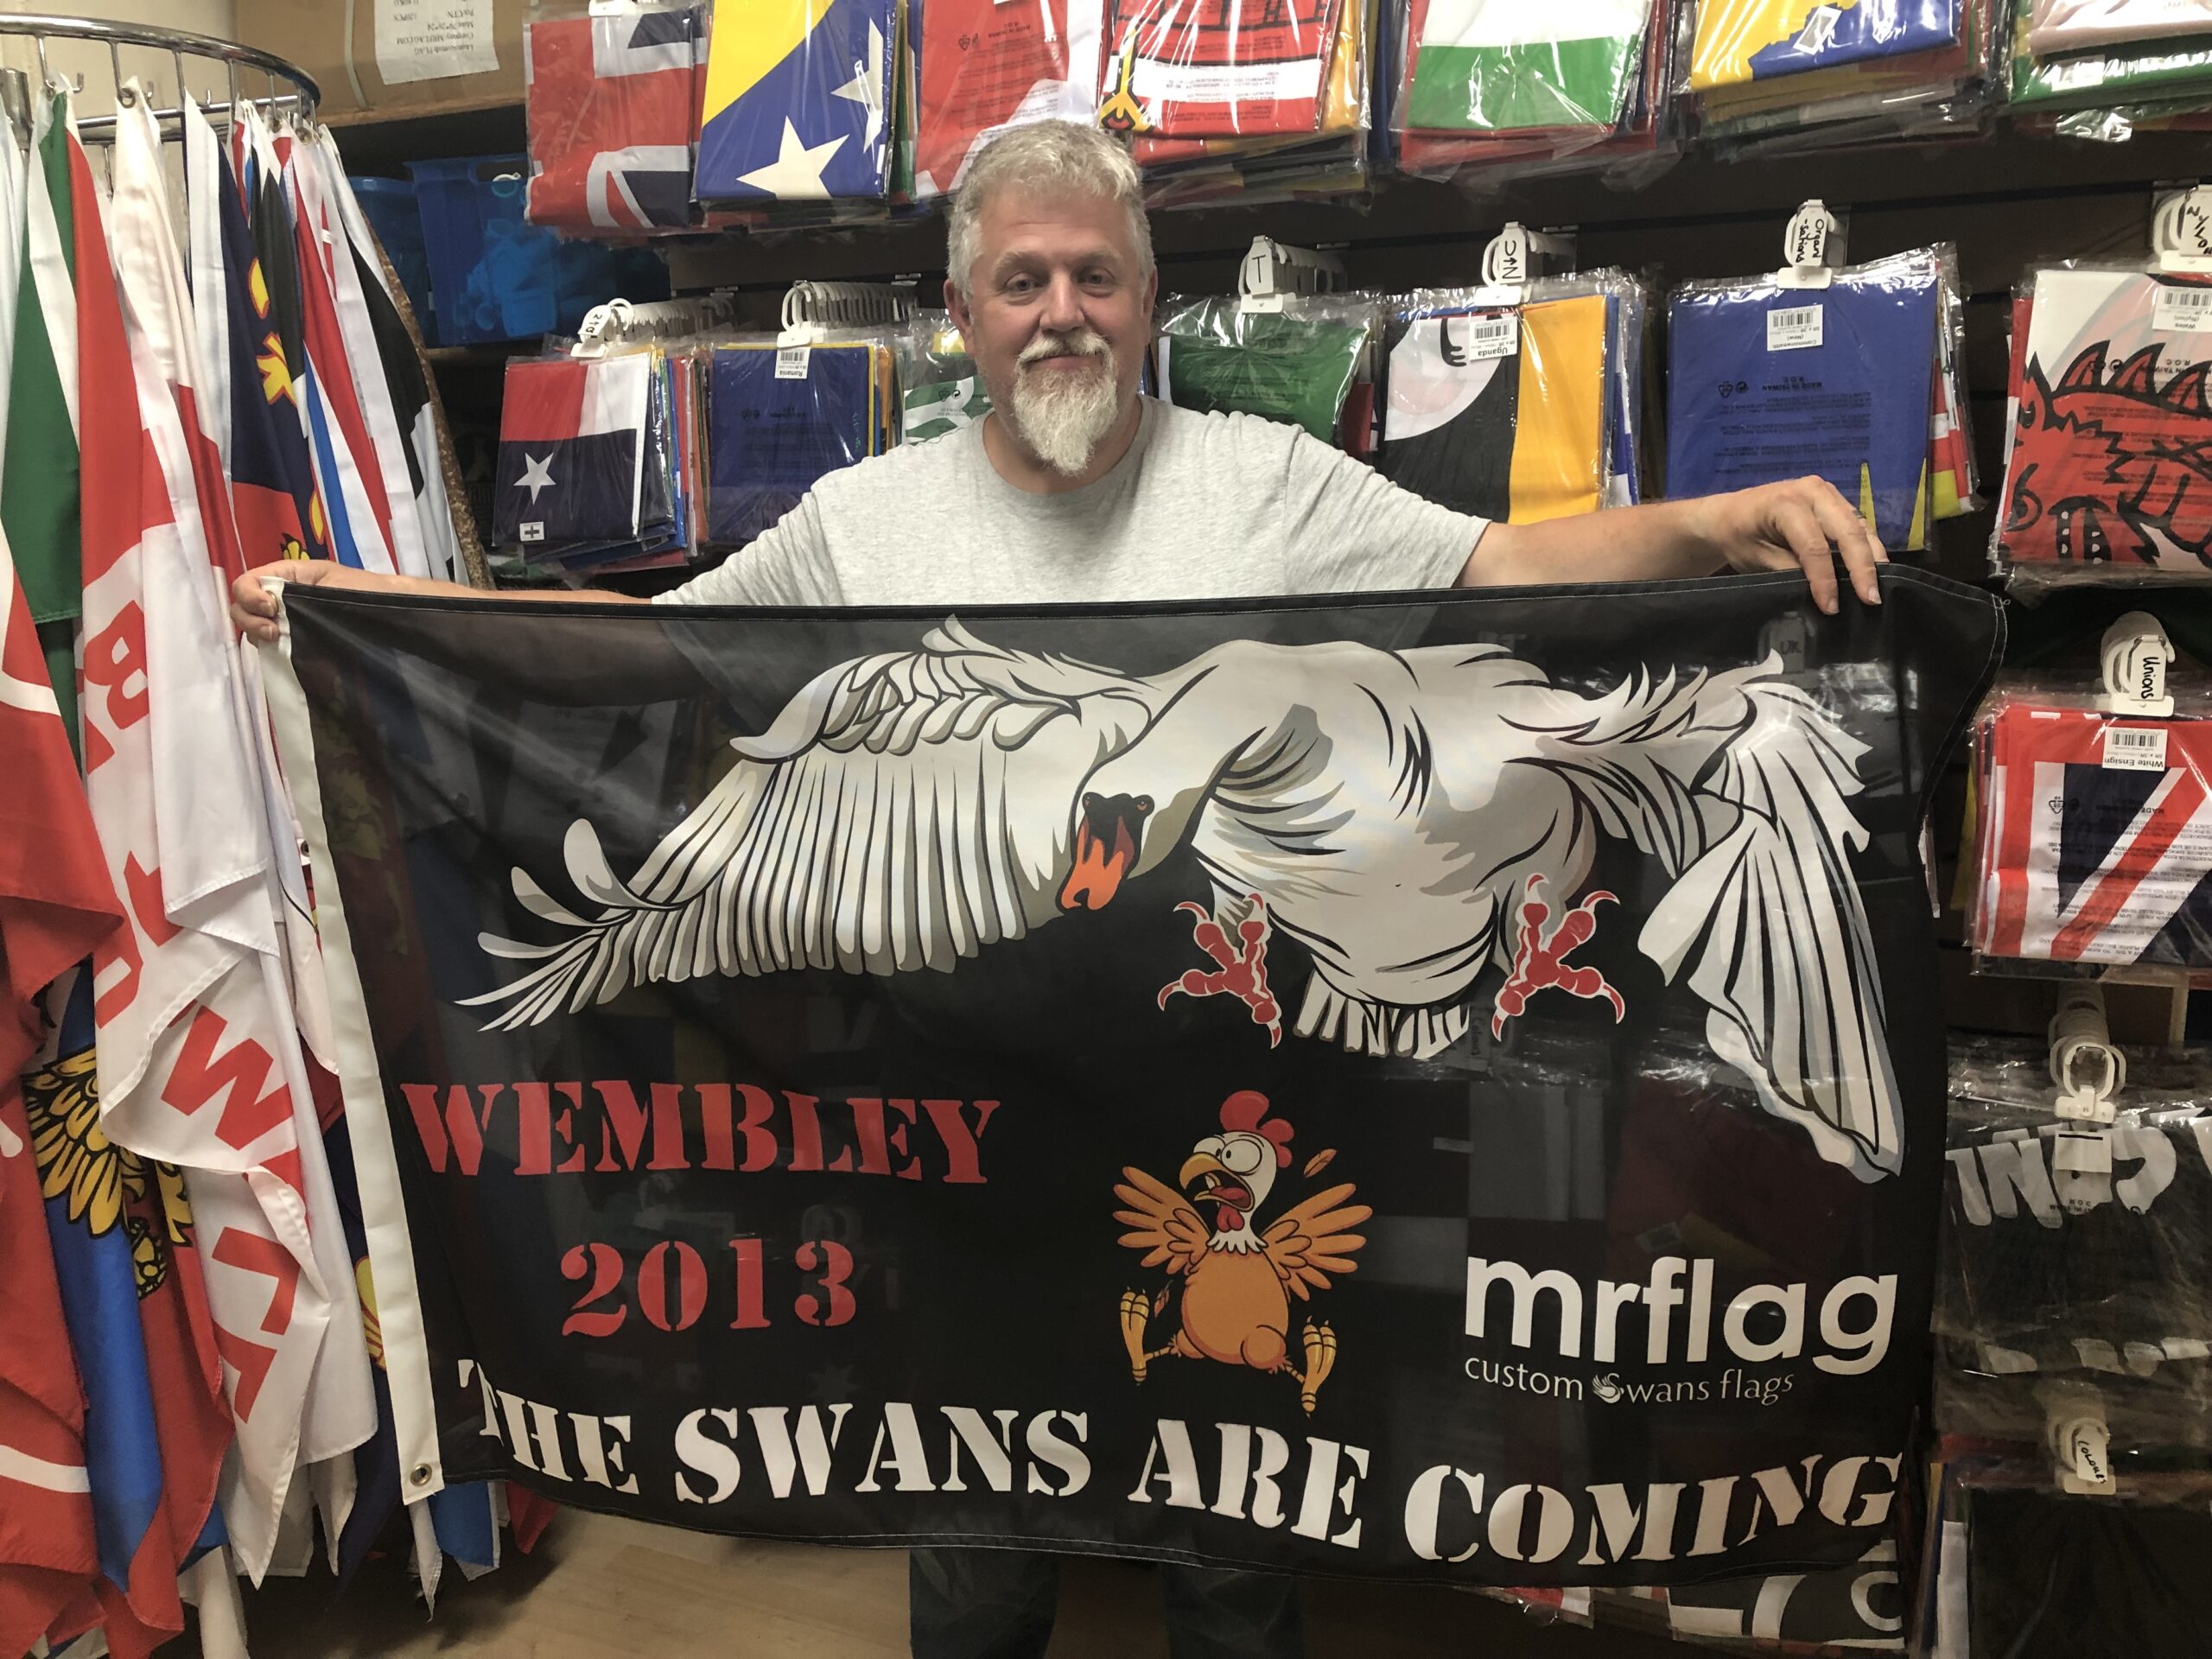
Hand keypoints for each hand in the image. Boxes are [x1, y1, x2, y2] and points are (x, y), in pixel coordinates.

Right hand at [229, 559, 367, 645]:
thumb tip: (273, 604)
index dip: (250, 595)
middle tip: (273, 631)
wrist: (390, 611)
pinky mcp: (293, 641)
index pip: (247, 582)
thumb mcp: (331, 580)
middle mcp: (279, 598)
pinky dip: (268, 647)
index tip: (272, 608)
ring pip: (251, 626)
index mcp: (286, 576)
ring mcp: (284, 621)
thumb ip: (297, 590)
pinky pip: (268, 644)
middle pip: (241, 606)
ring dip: (256, 633)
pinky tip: (282, 651)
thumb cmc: (364, 590)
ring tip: (276, 640)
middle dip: (249, 618)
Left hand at [1696, 476, 1887, 615]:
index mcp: (1786, 503)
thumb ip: (1790, 572)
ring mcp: (1827, 492)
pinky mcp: (1835, 500)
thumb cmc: (1739, 538)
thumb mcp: (1758, 560)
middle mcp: (1813, 491)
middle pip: (1848, 531)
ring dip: (1873, 557)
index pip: (1814, 546)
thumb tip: (1823, 594)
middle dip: (1863, 568)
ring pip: (1859, 525)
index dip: (1825, 579)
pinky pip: (1858, 523)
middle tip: (1871, 600)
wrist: (1728, 515)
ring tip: (1879, 589)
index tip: (1832, 608)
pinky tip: (1875, 570)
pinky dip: (1867, 547)